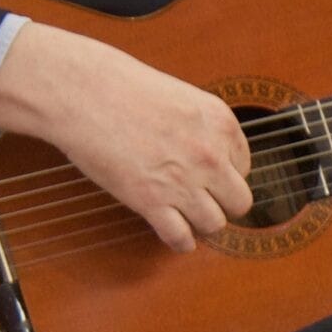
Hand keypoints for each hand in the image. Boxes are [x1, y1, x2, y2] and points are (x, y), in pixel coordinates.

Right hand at [0, 22, 251, 251]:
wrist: (86, 93)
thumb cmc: (125, 89)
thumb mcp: (182, 99)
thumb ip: (203, 128)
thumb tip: (210, 156)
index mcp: (222, 124)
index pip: (244, 167)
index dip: (225, 174)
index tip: (208, 176)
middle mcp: (211, 155)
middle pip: (239, 201)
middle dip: (222, 204)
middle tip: (204, 201)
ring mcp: (184, 180)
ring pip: (215, 224)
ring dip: (201, 224)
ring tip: (187, 218)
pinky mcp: (152, 201)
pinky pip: (181, 238)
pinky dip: (179, 242)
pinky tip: (174, 235)